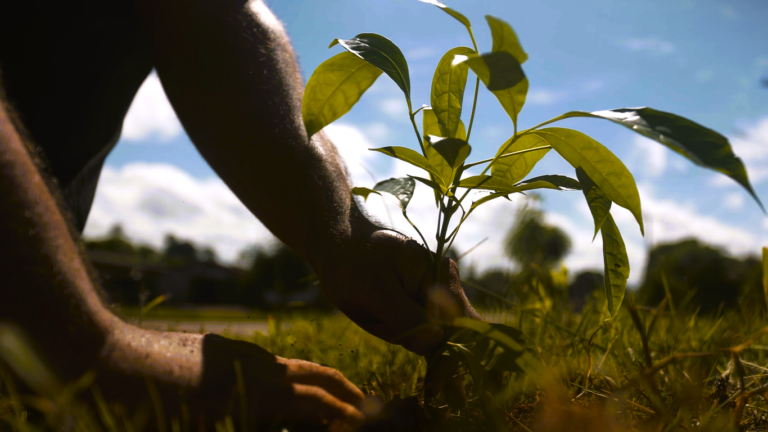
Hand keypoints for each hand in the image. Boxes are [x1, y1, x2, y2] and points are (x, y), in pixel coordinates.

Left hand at [103, 328, 365, 429]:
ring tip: (333, 396)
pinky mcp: (220, 349)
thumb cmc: (143, 410)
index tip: (370, 424)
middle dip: (346, 391)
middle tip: (367, 405)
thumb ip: (249, 425)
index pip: (320, 404)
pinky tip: (282, 386)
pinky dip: (292, 374)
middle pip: (316, 374)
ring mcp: (239, 353)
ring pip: (294, 364)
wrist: (102, 353)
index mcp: (257, 392)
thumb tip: (285, 419)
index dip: (349, 417)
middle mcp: (257, 367)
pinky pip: (270, 361)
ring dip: (321, 380)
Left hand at [317, 228, 480, 356]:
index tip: (435, 384)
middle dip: (405, 336)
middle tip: (371, 314)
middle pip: (439, 336)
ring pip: (419, 338)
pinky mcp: (415, 307)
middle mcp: (442, 287)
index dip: (454, 355)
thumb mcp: (373, 287)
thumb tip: (436, 342)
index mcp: (439, 275)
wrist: (337, 244)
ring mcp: (429, 298)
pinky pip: (408, 333)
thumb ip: (404, 315)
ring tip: (366, 306)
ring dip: (392, 332)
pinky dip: (387, 329)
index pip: (462, 323)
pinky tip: (369, 311)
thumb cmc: (352, 257)